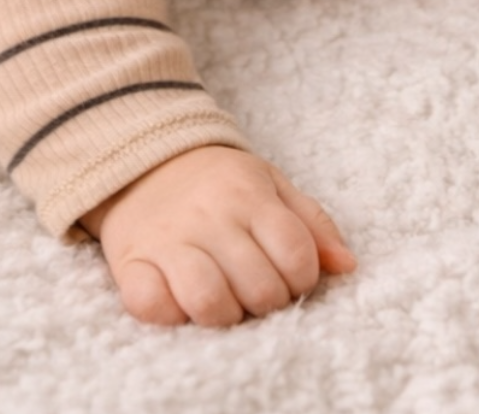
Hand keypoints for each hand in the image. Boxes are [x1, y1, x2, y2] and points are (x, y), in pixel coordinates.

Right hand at [80, 145, 356, 326]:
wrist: (145, 162)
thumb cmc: (219, 183)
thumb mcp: (271, 185)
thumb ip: (311, 223)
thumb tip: (347, 265)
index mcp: (249, 195)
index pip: (297, 254)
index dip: (303, 277)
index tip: (291, 276)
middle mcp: (211, 217)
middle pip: (260, 287)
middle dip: (268, 301)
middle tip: (257, 290)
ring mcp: (169, 240)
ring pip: (209, 302)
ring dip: (225, 315)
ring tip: (225, 302)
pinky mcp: (131, 262)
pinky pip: (151, 306)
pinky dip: (170, 314)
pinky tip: (180, 301)